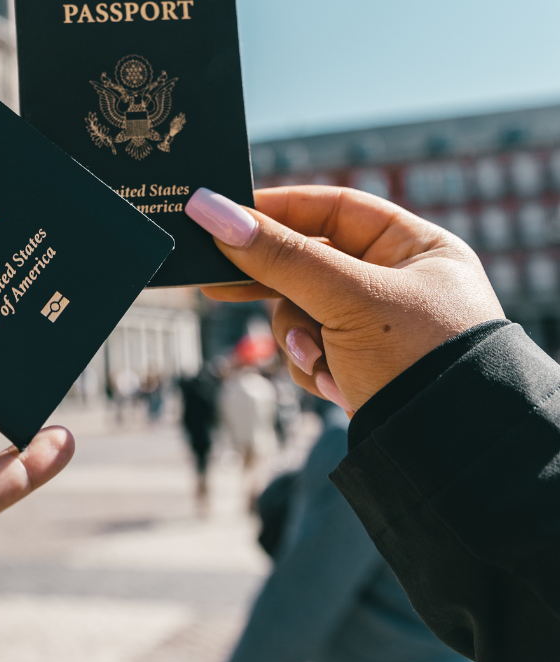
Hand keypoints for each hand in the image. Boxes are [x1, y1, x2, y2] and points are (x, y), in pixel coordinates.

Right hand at [186, 186, 504, 411]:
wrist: (448, 452)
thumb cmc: (418, 358)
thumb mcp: (347, 299)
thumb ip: (280, 256)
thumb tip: (213, 212)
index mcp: (415, 248)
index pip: (334, 209)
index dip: (279, 209)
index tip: (226, 216)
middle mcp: (397, 281)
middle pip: (309, 263)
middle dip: (274, 285)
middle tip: (215, 283)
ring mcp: (376, 327)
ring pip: (300, 312)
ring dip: (298, 338)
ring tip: (318, 359)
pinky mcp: (360, 365)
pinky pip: (311, 350)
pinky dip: (314, 366)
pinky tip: (335, 385)